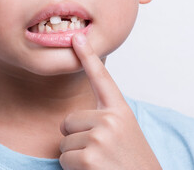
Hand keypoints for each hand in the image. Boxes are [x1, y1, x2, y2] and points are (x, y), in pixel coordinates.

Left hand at [59, 33, 160, 169]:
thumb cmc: (130, 162)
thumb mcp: (124, 133)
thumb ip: (104, 119)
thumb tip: (73, 120)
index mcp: (120, 112)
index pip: (101, 79)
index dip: (87, 56)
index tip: (77, 37)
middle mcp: (110, 119)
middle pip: (68, 121)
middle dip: (76, 139)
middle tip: (99, 152)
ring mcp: (100, 137)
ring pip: (64, 142)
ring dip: (76, 155)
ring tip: (99, 163)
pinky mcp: (89, 157)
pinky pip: (63, 158)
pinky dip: (73, 169)